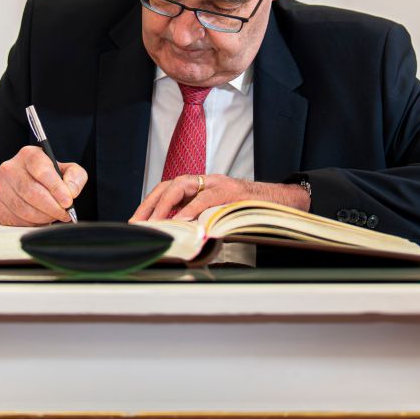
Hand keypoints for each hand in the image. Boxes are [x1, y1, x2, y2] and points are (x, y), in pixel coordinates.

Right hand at [0, 145, 85, 227]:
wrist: (23, 186)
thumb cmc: (47, 178)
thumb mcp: (65, 170)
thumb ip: (75, 176)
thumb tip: (71, 191)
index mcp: (29, 155)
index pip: (42, 171)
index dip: (56, 188)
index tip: (68, 202)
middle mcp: (10, 168)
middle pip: (32, 192)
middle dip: (52, 207)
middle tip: (64, 214)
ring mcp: (0, 186)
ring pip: (24, 209)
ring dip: (43, 217)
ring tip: (53, 216)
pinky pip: (16, 220)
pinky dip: (31, 224)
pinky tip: (39, 219)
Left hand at [131, 174, 308, 222]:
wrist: (282, 203)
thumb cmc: (250, 212)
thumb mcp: (220, 215)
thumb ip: (201, 220)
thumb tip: (177, 237)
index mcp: (202, 187)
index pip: (168, 189)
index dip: (150, 204)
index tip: (137, 222)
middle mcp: (208, 181)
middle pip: (170, 185)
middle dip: (151, 204)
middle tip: (138, 223)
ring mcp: (219, 184)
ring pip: (183, 185)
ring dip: (166, 204)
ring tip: (156, 222)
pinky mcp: (232, 192)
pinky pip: (207, 198)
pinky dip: (192, 209)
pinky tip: (181, 221)